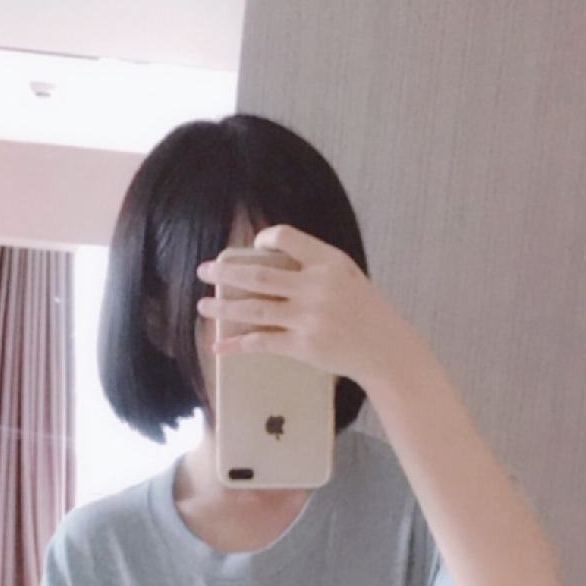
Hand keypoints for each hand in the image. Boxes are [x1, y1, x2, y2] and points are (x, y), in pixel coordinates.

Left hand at [196, 222, 405, 388]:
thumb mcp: (346, 274)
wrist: (383, 348)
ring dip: (223, 307)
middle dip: (225, 272)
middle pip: (259, 275)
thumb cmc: (364, 310)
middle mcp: (315, 286)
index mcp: (327, 261)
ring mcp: (307, 317)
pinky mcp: (302, 346)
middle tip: (203, 270)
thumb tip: (273, 259)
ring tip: (202, 305)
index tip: (252, 247)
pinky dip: (236, 344)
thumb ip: (315, 264)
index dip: (264, 239)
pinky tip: (218, 345)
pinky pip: (261, 342)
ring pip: (254, 308)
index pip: (286, 237)